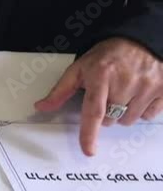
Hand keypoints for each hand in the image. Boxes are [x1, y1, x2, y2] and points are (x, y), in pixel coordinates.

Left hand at [35, 38, 162, 155]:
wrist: (141, 40)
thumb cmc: (108, 56)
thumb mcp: (80, 68)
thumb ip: (61, 90)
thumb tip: (41, 107)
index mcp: (100, 76)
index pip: (93, 111)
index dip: (90, 133)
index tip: (88, 150)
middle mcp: (124, 82)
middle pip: (110, 120)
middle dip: (106, 114)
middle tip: (108, 95)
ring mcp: (146, 86)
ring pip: (129, 120)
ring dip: (123, 113)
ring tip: (124, 92)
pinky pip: (149, 116)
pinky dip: (142, 110)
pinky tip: (139, 94)